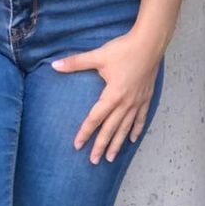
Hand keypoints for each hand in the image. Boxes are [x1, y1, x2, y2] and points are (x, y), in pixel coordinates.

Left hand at [51, 32, 160, 163]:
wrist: (149, 44)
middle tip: (94, 161)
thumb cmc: (123, 49)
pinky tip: (133, 140)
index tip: (77, 145)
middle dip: (101, 145)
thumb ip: (76, 62)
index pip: (95, 118)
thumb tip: (54, 65)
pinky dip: (136, 130)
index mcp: (112, 95)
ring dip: (117, 143)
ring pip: (126, 128)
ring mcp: (137, 102)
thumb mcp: (98, 56)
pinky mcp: (146, 98)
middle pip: (111, 129)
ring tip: (110, 157)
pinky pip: (141, 119)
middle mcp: (126, 103)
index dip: (85, 132)